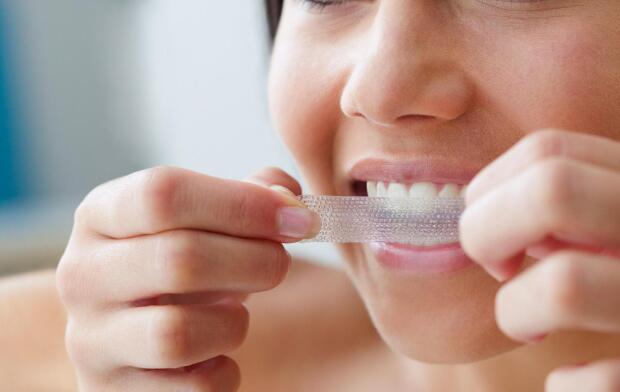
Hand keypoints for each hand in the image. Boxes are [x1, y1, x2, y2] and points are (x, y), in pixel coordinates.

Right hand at [56, 166, 318, 390]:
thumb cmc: (183, 266)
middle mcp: (82, 274)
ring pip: (179, 332)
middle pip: (179, 259)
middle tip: (281, 264)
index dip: (242, 204)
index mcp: (101, 215)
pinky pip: (193, 387)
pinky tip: (218, 353)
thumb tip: (288, 199)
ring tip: (236, 313)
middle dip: (255, 260)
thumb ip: (251, 195)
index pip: (163, 194)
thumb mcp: (206, 219)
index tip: (298, 218)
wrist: (140, 332)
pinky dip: (224, 371)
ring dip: (234, 322)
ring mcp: (90, 340)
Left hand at [460, 129, 619, 390]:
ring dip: (517, 311)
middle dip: (486, 232)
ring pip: (564, 286)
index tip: (496, 232)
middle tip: (497, 269)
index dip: (492, 190)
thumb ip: (568, 208)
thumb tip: (484, 206)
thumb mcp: (609, 222)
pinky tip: (572, 381)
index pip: (546, 151)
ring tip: (529, 328)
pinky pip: (601, 382)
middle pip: (550, 190)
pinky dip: (568, 386)